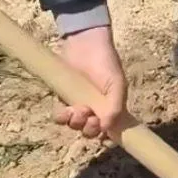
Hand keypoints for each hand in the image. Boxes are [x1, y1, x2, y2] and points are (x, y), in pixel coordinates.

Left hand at [55, 26, 127, 140]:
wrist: (85, 43)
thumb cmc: (106, 62)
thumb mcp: (117, 84)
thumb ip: (115, 107)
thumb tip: (106, 130)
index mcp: (110, 107)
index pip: (106, 129)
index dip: (102, 133)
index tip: (100, 128)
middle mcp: (94, 108)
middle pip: (89, 131)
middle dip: (88, 129)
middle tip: (88, 118)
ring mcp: (78, 104)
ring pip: (74, 125)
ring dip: (75, 123)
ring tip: (77, 111)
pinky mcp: (62, 98)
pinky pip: (60, 115)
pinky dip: (61, 117)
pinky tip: (65, 111)